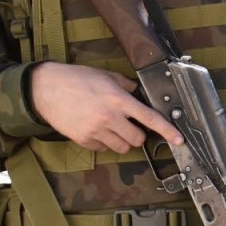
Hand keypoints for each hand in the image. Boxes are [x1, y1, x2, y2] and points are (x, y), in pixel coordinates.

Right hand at [28, 62, 181, 152]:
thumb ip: (125, 86)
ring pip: (122, 147)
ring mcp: (96, 131)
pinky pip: (103, 149)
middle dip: (138, 134)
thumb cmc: (75, 79)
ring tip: (112, 127)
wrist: (45, 89)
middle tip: (129, 125)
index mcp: (119, 100)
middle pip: (138, 139)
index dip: (168, 131)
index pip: (150, 118)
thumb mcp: (105, 76)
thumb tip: (138, 93)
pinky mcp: (84, 140)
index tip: (179, 139)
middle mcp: (110, 117)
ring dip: (122, 140)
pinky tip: (97, 129)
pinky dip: (104, 143)